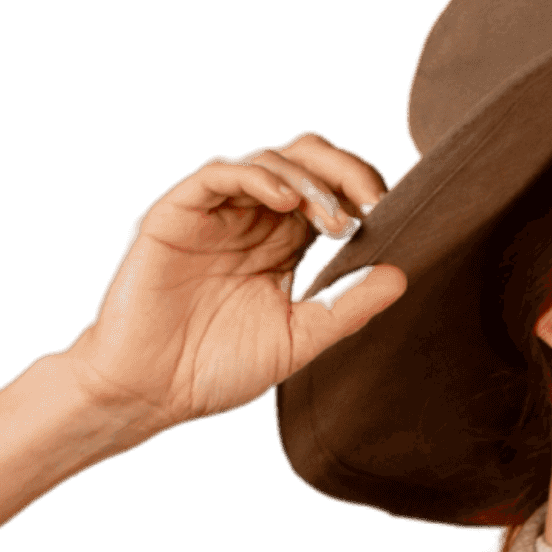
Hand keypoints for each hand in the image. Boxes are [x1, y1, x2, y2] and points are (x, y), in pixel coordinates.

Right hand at [62, 133, 406, 428]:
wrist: (148, 392)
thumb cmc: (216, 370)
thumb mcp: (298, 340)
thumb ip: (347, 309)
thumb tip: (402, 275)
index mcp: (283, 242)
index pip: (332, 193)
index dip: (362, 194)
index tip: (392, 220)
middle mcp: (252, 216)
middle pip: (306, 159)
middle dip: (346, 171)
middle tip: (374, 204)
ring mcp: (216, 209)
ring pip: (270, 159)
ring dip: (310, 182)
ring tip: (334, 221)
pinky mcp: (179, 211)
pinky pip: (220, 173)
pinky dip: (257, 176)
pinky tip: (287, 201)